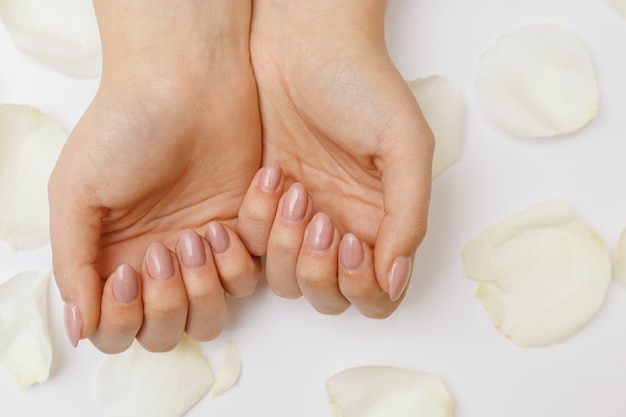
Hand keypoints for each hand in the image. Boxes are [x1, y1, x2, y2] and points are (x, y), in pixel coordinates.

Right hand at [49, 0, 261, 352]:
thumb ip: (73, 264)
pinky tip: (222, 220)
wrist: (187, 83)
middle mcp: (157, 263)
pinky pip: (248, 279)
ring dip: (205, 287)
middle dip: (168, 304)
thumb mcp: (76, 192)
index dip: (122, 319)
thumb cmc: (125, 129)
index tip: (127, 273)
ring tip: (199, 233)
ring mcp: (202, 252)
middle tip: (165, 249)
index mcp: (112, 258)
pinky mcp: (243, 234)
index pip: (116, 327)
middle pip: (166, 330)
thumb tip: (79, 327)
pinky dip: (237, 259)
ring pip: (211, 315)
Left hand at [243, 0, 433, 316]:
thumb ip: (408, 215)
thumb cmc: (360, 84)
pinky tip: (271, 177)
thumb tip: (396, 279)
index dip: (360, 284)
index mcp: (382, 221)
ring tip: (292, 190)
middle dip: (317, 269)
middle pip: (329, 296)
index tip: (347, 239)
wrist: (302, 44)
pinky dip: (257, 219)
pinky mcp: (264, 206)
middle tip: (317, 216)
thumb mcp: (405, 143)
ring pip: (287, 279)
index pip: (376, 294)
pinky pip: (252, 244)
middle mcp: (343, 229)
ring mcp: (301, 221)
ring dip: (284, 245)